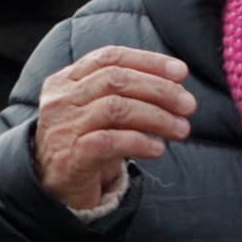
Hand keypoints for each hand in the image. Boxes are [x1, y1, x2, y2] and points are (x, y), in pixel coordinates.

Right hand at [32, 43, 193, 212]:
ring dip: (157, 117)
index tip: (181, 72)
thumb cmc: (84, 141)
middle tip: (188, 105)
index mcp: (65, 80)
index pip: (109, 57)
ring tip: (181, 129)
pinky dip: (140, 142)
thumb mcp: (96, 109)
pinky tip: (157, 148)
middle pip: (115, 80)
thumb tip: (175, 85)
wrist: (53, 184)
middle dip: (159, 90)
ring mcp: (64, 127)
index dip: (148, 61)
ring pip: (115, 108)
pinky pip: (110, 142)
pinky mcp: (71, 156)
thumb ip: (124, 93)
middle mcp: (61, 99)